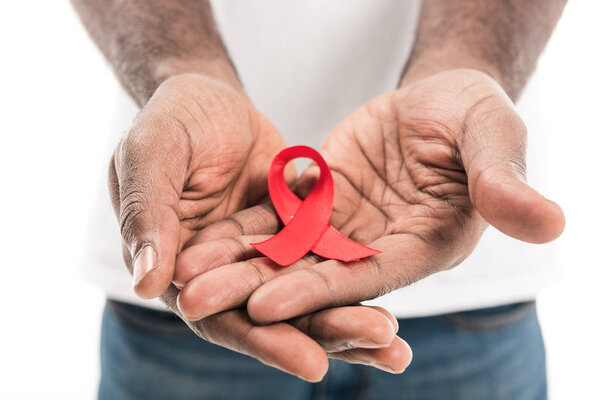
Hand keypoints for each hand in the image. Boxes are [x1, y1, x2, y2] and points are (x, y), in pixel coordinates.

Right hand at [109, 73, 411, 379]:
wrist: (206, 96)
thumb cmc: (166, 122)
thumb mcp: (150, 156)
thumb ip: (148, 214)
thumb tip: (149, 284)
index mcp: (180, 269)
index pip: (222, 318)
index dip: (264, 340)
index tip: (312, 363)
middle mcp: (226, 274)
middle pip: (277, 315)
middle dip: (327, 332)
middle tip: (380, 344)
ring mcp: (266, 253)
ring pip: (308, 291)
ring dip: (351, 314)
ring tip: (396, 341)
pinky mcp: (296, 229)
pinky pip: (328, 255)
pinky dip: (356, 273)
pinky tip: (393, 293)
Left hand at [174, 69, 564, 324]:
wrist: (439, 100)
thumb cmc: (474, 115)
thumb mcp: (491, 135)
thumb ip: (504, 179)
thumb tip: (551, 221)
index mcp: (423, 245)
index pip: (367, 277)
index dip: (319, 290)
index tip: (268, 301)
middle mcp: (379, 249)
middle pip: (314, 277)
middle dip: (256, 292)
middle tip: (197, 304)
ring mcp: (346, 231)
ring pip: (285, 255)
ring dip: (234, 267)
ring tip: (182, 279)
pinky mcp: (321, 206)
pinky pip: (275, 222)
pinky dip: (239, 233)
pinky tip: (197, 242)